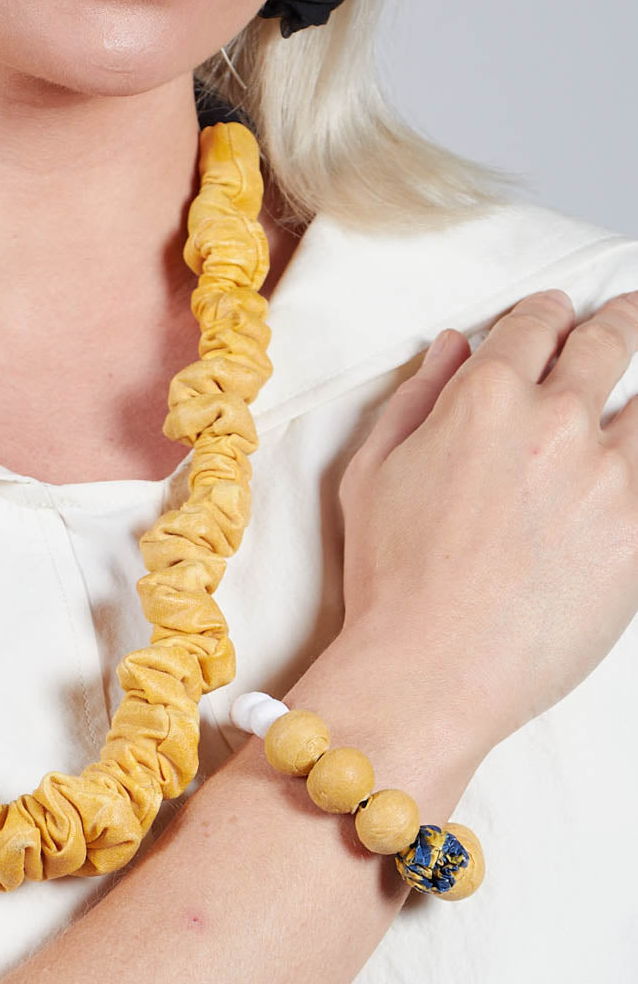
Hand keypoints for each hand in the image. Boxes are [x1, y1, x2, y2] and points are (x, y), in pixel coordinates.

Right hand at [334, 286, 637, 765]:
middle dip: (617, 323)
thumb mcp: (371, 473)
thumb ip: (416, 398)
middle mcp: (556, 421)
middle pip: (608, 342)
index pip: (535, 324)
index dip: (547, 314)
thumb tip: (451, 348)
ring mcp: (609, 475)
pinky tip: (631, 466)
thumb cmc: (391, 581)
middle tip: (625, 317)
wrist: (431, 669)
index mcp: (485, 397)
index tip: (556, 317)